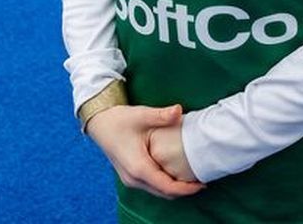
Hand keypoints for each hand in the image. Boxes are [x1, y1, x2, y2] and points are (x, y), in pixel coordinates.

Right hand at [86, 104, 203, 198]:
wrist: (100, 124)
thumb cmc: (119, 120)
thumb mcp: (141, 115)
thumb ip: (161, 115)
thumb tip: (178, 110)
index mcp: (138, 167)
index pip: (166, 187)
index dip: (185, 189)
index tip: (202, 184)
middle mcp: (133, 178)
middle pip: (163, 193)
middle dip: (183, 190)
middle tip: (202, 181)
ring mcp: (130, 179)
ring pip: (157, 191)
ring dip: (175, 188)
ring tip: (193, 178)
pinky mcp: (131, 176)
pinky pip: (152, 186)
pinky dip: (166, 184)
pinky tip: (177, 173)